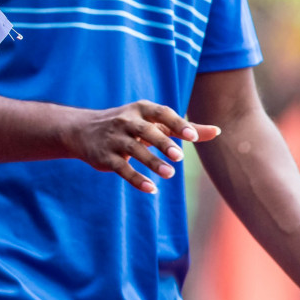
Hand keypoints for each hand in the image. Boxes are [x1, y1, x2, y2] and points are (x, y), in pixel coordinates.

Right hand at [62, 100, 220, 192]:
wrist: (81, 130)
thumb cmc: (128, 126)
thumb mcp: (152, 122)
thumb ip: (183, 128)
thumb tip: (217, 131)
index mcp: (140, 110)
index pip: (161, 113)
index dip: (177, 124)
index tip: (193, 137)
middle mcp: (125, 121)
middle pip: (146, 131)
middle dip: (162, 143)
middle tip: (179, 157)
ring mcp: (113, 139)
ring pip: (133, 150)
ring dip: (151, 162)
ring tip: (170, 174)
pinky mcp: (104, 157)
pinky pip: (121, 168)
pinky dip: (136, 179)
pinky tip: (152, 189)